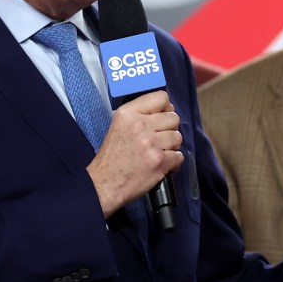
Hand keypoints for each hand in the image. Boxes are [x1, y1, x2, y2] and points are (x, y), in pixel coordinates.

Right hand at [86, 90, 183, 216]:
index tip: (161, 116)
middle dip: (169, 129)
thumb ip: (140, 114)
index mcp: (128, 113)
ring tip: (158, 152)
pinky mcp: (159, 161)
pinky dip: (172, 161)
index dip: (165, 107)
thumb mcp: (119, 125)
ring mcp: (151, 144)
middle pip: (173, 117)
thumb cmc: (112, 156)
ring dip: (171, 146)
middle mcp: (140, 125)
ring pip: (178, 137)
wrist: (104, 184)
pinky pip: (179, 155)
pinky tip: (160, 163)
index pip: (161, 97)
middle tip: (158, 138)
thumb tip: (166, 109)